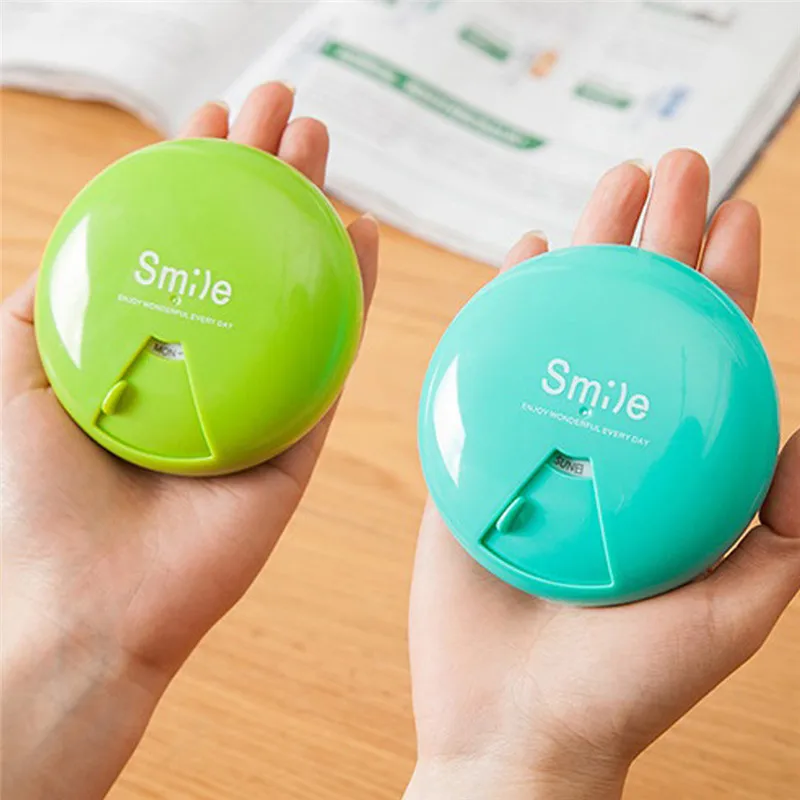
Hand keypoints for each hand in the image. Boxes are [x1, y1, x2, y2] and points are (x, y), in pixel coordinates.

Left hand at [1, 83, 377, 799]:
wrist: (88, 601)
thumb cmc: (38, 494)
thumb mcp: (20, 370)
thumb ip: (51, 299)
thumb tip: (84, 233)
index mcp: (153, 344)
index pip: (187, 240)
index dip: (202, 174)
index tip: (216, 115)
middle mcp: (211, 362)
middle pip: (249, 251)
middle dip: (266, 172)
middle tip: (284, 110)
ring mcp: (263, 397)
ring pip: (301, 290)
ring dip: (313, 212)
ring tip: (320, 143)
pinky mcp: (303, 438)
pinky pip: (336, 354)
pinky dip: (355, 293)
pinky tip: (362, 232)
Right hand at [407, 151, 799, 799]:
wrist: (512, 725)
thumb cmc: (625, 683)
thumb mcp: (738, 605)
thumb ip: (788, 522)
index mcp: (671, 465)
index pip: (706, 354)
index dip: (727, 282)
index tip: (739, 213)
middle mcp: (608, 439)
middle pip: (637, 320)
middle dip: (658, 237)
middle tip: (671, 165)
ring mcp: (540, 439)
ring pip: (564, 328)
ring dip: (585, 253)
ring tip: (603, 190)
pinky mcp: (476, 450)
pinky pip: (489, 363)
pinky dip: (504, 307)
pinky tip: (519, 256)